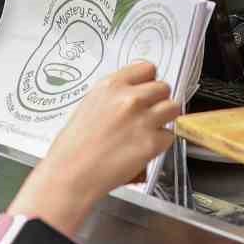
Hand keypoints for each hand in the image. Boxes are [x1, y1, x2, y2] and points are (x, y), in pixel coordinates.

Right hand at [16, 62, 178, 232]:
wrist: (70, 175)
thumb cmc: (73, 146)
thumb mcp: (89, 105)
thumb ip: (114, 95)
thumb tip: (135, 92)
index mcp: (111, 85)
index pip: (147, 68)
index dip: (148, 81)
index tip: (146, 91)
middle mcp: (129, 98)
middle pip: (164, 87)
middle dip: (158, 101)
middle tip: (148, 114)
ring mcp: (143, 120)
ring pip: (173, 108)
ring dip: (164, 119)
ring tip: (149, 130)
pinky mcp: (152, 143)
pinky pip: (169, 136)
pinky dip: (160, 143)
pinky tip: (143, 149)